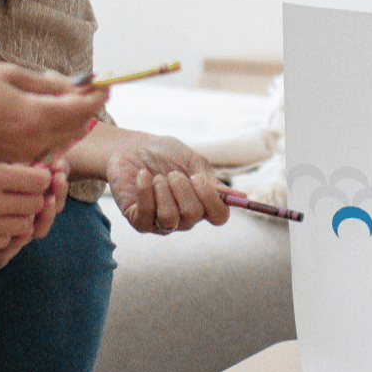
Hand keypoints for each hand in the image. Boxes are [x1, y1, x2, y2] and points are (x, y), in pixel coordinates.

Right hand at [0, 62, 104, 165]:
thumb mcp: (9, 74)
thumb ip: (47, 84)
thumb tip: (75, 87)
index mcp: (34, 117)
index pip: (82, 108)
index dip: (98, 94)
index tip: (106, 83)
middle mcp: (31, 142)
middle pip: (76, 127)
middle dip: (86, 107)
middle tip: (89, 88)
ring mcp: (20, 155)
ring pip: (61, 140)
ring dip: (69, 121)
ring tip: (65, 99)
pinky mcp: (8, 162)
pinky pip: (42, 149)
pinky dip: (50, 134)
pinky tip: (42, 118)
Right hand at [0, 160, 68, 272]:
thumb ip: (1, 165)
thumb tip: (31, 168)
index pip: (39, 180)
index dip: (42, 176)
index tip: (37, 173)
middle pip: (35, 204)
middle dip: (36, 197)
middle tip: (28, 191)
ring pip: (24, 226)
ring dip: (23, 216)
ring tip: (13, 206)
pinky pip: (4, 241)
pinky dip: (6, 232)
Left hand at [104, 136, 229, 233]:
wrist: (131, 148)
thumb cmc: (164, 155)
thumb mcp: (191, 161)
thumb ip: (210, 180)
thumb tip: (240, 196)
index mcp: (202, 203)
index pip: (219, 216)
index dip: (212, 200)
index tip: (197, 177)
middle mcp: (184, 218)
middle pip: (193, 215)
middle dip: (182, 189)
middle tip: (172, 173)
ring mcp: (161, 222)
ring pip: (169, 219)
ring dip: (163, 192)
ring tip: (157, 177)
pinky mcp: (139, 221)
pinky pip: (147, 215)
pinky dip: (145, 191)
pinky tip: (143, 176)